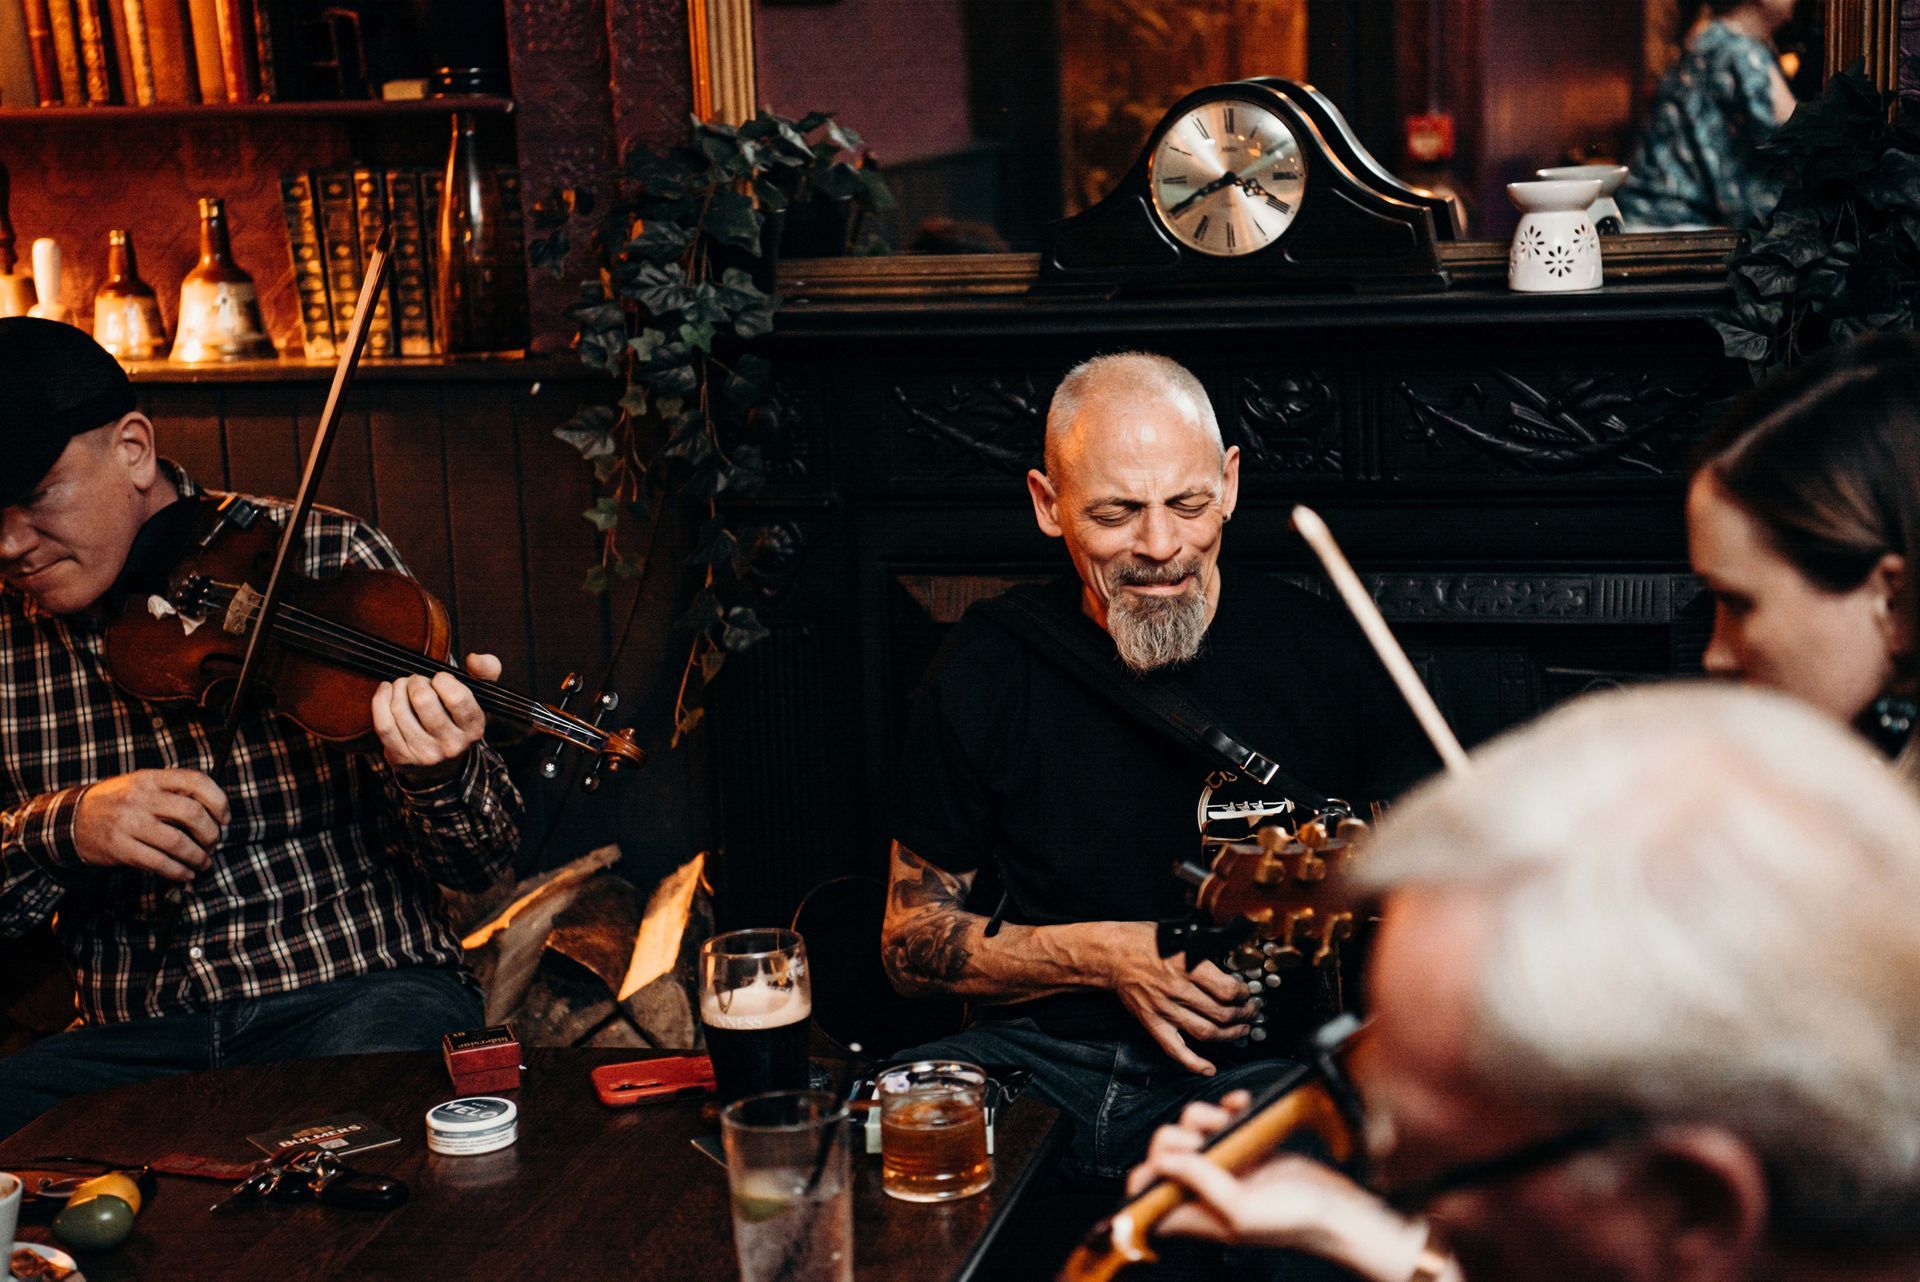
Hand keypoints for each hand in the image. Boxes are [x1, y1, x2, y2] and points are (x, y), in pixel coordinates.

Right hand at [72, 768, 228, 881]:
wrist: (71, 820)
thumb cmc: (118, 803)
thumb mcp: (142, 785)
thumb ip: (173, 791)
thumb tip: (216, 812)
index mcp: (151, 778)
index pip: (197, 781)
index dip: (219, 801)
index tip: (224, 818)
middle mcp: (140, 797)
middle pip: (193, 813)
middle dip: (211, 833)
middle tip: (213, 843)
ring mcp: (128, 822)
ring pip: (178, 842)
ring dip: (198, 857)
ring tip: (203, 862)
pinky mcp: (119, 847)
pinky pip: (158, 863)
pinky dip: (178, 871)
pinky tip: (185, 874)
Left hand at [372, 652, 498, 785]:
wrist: (442, 766)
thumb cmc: (457, 720)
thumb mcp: (480, 697)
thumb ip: (487, 671)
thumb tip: (474, 659)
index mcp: (473, 729)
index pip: (457, 698)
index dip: (443, 680)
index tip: (440, 679)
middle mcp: (452, 746)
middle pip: (423, 700)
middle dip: (416, 682)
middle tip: (417, 682)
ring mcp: (425, 755)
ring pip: (400, 710)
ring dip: (397, 688)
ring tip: (402, 686)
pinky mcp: (401, 759)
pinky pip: (384, 725)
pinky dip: (380, 700)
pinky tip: (386, 690)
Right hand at [1103, 921, 1254, 1074]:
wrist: (1112, 955)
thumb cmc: (1144, 940)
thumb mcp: (1181, 935)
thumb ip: (1205, 950)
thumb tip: (1230, 960)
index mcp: (1187, 966)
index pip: (1227, 990)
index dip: (1244, 995)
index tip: (1246, 993)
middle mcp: (1177, 990)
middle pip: (1222, 1014)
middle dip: (1243, 1015)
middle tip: (1250, 1012)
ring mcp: (1165, 1010)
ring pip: (1206, 1032)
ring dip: (1230, 1035)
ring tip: (1241, 1030)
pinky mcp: (1153, 1023)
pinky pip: (1175, 1049)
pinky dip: (1194, 1063)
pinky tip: (1209, 1068)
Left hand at [1129, 1093, 1427, 1276]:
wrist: (1337, 1207)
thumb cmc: (1295, 1221)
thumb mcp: (1240, 1210)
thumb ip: (1200, 1183)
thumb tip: (1165, 1162)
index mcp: (1192, 1213)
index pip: (1143, 1193)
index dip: (1146, 1174)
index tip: (1169, 1163)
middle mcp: (1200, 1189)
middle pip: (1163, 1151)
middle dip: (1179, 1138)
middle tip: (1208, 1145)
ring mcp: (1222, 1165)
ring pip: (1190, 1127)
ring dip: (1206, 1117)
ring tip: (1231, 1125)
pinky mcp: (1242, 1144)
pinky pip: (1221, 1115)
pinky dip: (1229, 1105)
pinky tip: (1243, 1107)